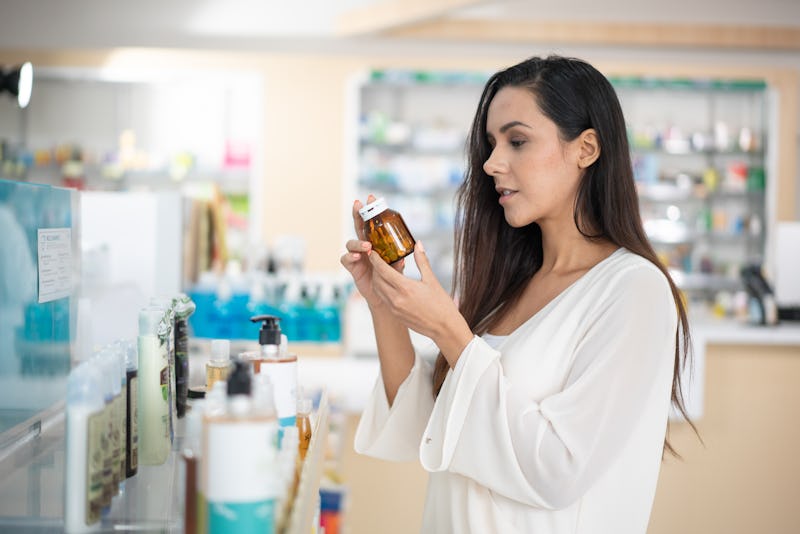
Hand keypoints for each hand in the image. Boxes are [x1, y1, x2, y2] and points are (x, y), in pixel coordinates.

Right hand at [340, 195, 404, 308]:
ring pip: (350, 243)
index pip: (372, 223)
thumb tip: (416, 245)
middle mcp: (364, 246)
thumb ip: (402, 255)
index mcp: (376, 242)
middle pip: (358, 227)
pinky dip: (351, 257)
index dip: (371, 210)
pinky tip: (358, 258)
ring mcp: (357, 256)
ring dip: (358, 241)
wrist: (386, 298)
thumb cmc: (393, 278)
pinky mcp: (353, 268)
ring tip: (367, 246)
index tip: (371, 198)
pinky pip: (346, 259)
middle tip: (358, 205)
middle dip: (357, 214)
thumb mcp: (400, 265)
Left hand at [368, 241, 472, 363]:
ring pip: (378, 290)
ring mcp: (395, 309)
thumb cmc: (442, 304)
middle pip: (377, 280)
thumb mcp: (432, 280)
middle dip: (375, 269)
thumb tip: (418, 244)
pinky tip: (390, 285)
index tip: (372, 252)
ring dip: (377, 280)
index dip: (375, 260)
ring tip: (382, 271)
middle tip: (378, 260)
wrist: (445, 328)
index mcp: (405, 288)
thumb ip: (422, 261)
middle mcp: (397, 299)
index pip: (383, 270)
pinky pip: (384, 299)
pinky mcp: (396, 315)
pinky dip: (383, 290)